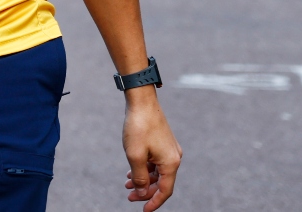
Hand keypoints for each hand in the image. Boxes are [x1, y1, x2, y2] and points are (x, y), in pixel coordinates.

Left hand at [122, 92, 180, 209]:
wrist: (141, 100)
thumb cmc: (138, 126)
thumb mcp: (135, 156)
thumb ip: (139, 177)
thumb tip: (142, 190)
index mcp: (171, 163)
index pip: (165, 191)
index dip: (154, 202)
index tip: (143, 210)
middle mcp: (174, 157)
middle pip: (162, 182)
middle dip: (146, 191)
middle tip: (129, 197)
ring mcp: (169, 149)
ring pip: (157, 172)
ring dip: (143, 180)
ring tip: (127, 185)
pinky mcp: (163, 142)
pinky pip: (155, 162)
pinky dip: (145, 169)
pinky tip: (131, 171)